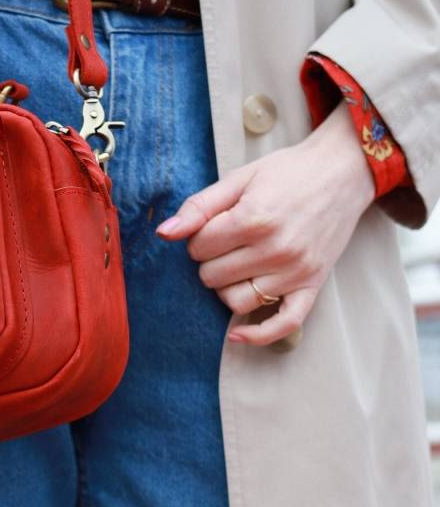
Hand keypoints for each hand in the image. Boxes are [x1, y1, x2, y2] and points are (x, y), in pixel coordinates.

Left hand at [155, 102, 376, 345]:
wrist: (342, 172)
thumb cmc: (288, 173)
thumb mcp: (239, 178)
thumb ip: (199, 206)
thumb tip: (164, 233)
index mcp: (254, 219)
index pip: (199, 247)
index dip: (197, 237)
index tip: (212, 226)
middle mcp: (276, 249)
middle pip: (213, 277)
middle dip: (210, 260)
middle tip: (225, 242)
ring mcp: (296, 271)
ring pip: (236, 301)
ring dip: (227, 288)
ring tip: (236, 266)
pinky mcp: (313, 286)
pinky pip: (283, 324)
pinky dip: (257, 334)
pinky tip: (236, 334)